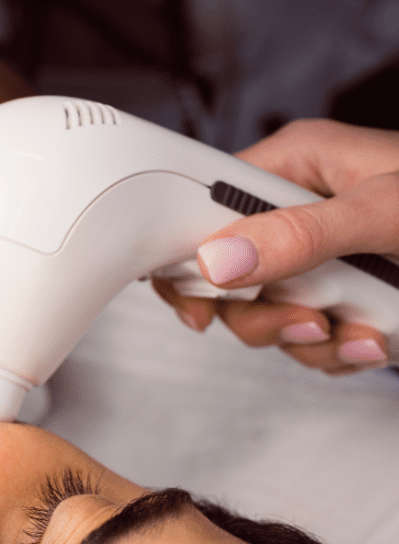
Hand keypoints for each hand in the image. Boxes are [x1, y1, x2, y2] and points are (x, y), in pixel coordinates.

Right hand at [154, 119, 398, 374]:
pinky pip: (305, 339)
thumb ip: (302, 236)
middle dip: (263, 313)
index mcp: (296, 168)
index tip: (197, 297)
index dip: (187, 254)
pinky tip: (371, 340)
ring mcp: (319, 259)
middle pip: (225, 276)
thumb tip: (219, 260)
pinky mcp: (341, 298)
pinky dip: (336, 353)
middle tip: (304, 318)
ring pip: (263, 316)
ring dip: (307, 340)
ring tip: (356, 332)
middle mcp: (298, 212)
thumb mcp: (386, 214)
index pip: (201, 206)